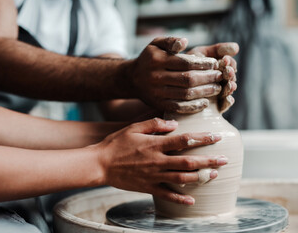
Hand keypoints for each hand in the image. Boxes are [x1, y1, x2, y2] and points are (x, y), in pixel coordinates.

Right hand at [97, 118, 227, 204]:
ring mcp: (153, 176)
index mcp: (155, 145)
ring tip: (214, 175)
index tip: (216, 136)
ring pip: (182, 179)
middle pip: (188, 162)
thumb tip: (174, 123)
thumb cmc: (116, 143)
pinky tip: (192, 200)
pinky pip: (167, 195)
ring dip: (200, 178)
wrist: (100, 164)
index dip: (202, 138)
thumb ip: (154, 123)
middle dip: (208, 160)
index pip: (184, 140)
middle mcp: (157, 161)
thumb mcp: (133, 127)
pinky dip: (180, 199)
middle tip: (224, 159)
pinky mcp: (147, 187)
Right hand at [129, 37, 222, 112]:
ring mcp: (156, 92)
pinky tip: (205, 103)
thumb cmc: (149, 58)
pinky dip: (193, 107)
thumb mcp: (156, 44)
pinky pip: (178, 107)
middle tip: (221, 76)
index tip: (216, 64)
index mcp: (157, 60)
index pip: (185, 63)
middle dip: (207, 78)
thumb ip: (171, 41)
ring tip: (217, 88)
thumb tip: (185, 42)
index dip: (203, 64)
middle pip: (187, 79)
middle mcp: (156, 77)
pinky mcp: (158, 104)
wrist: (132, 78)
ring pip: (185, 94)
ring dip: (204, 92)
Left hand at [187, 42, 238, 112]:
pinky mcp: (212, 108)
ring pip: (228, 92)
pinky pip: (223, 106)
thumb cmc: (182, 65)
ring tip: (230, 84)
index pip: (230, 66)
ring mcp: (216, 95)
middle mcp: (219, 81)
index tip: (226, 60)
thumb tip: (236, 47)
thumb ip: (216, 50)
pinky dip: (227, 102)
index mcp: (218, 68)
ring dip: (230, 88)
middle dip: (230, 75)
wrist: (168, 84)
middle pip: (230, 79)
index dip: (230, 63)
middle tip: (228, 72)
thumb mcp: (199, 54)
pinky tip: (228, 99)